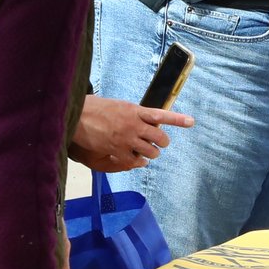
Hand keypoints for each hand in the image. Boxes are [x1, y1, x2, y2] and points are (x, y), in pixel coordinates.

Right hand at [71, 94, 193, 172]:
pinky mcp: (118, 151)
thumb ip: (134, 114)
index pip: (161, 115)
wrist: (77, 116)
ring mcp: (126, 139)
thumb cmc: (95, 109)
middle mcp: (134, 124)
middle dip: (161, 142)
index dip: (178, 119)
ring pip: (151, 152)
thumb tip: (146, 122)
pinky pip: (136, 161)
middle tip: (158, 143)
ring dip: (151, 153)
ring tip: (146, 152)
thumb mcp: (118, 106)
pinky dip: (139, 162)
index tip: (191, 122)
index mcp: (135, 110)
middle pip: (160, 138)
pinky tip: (137, 160)